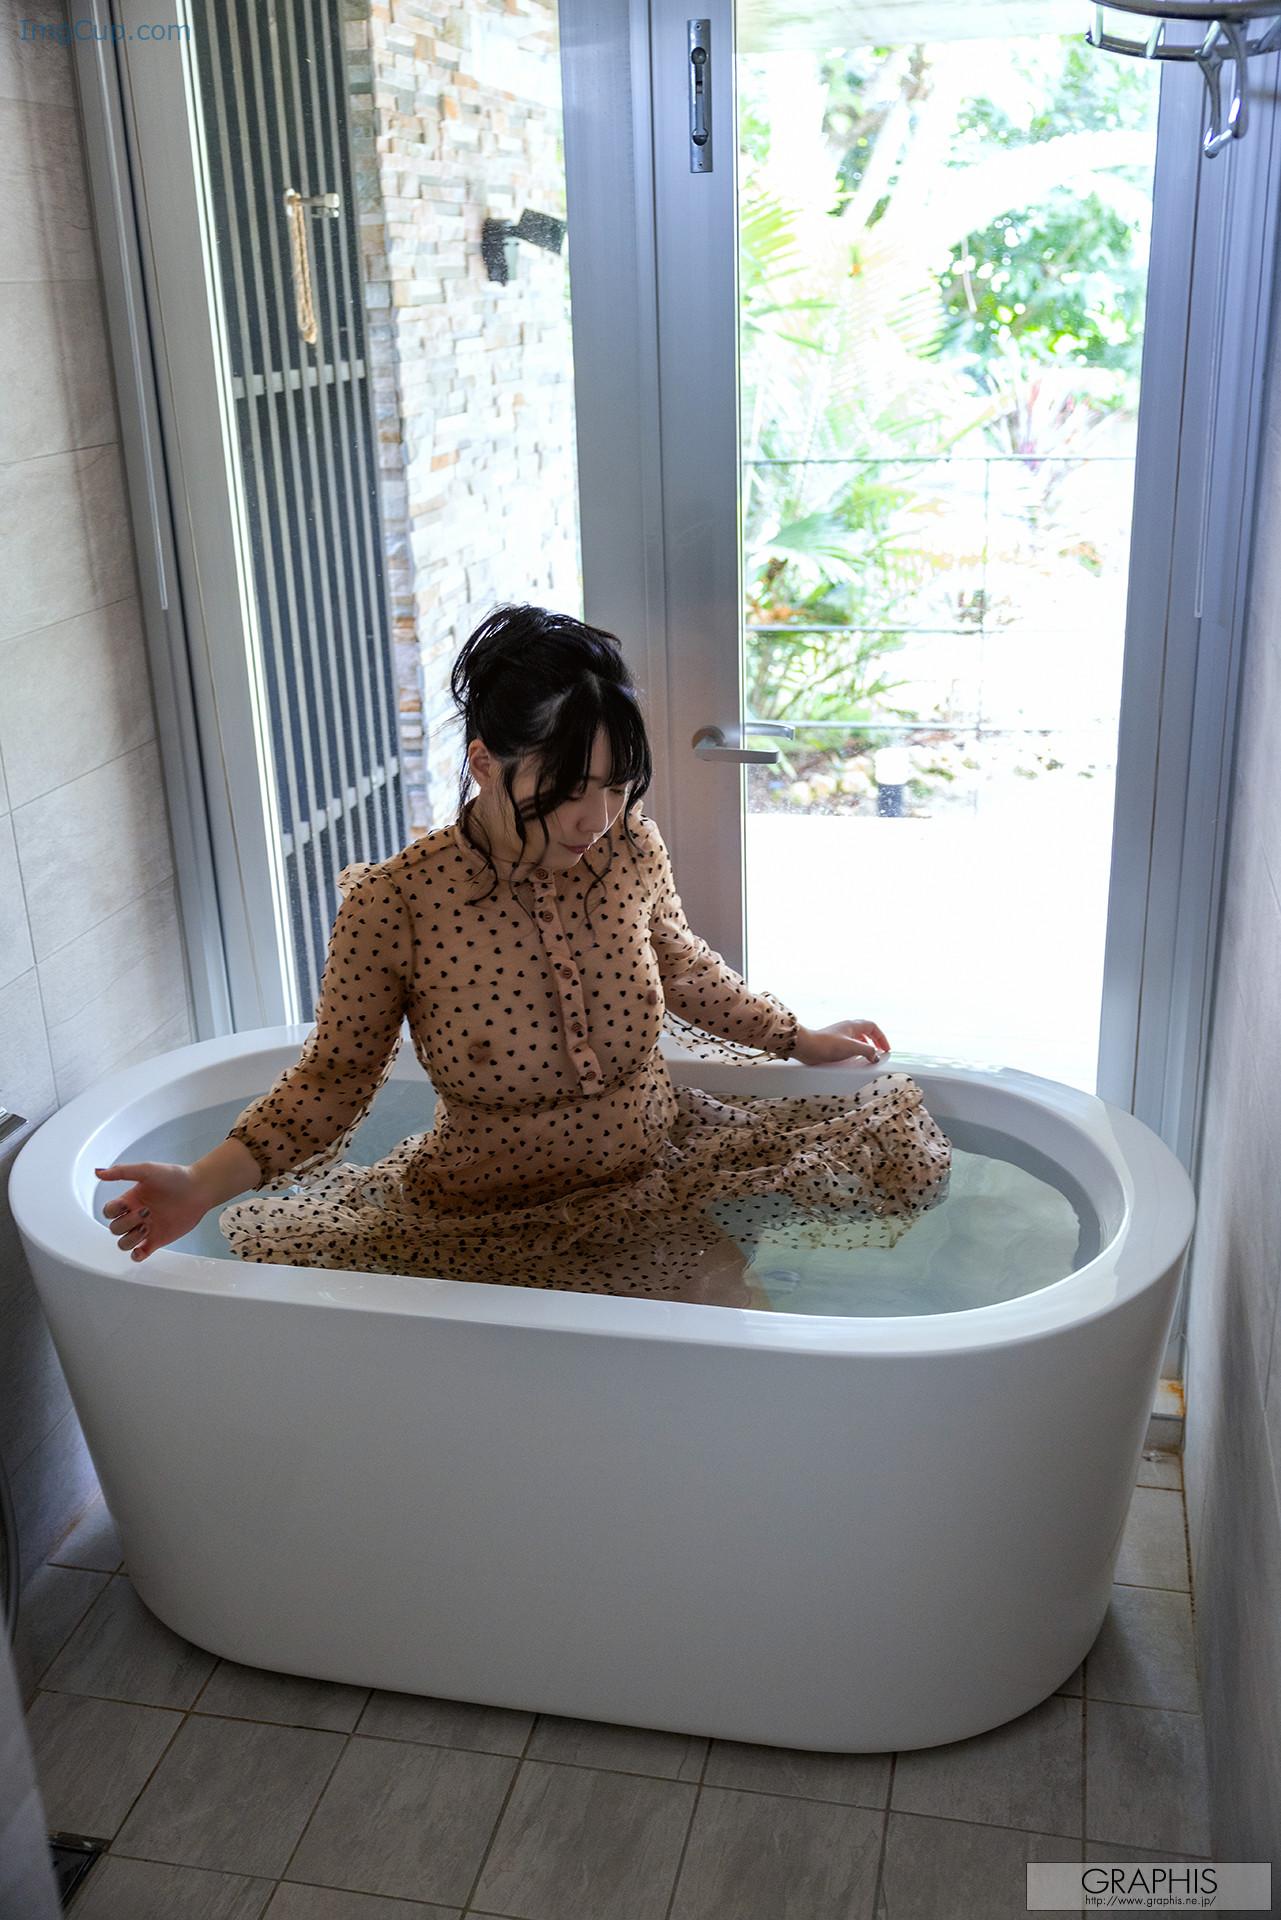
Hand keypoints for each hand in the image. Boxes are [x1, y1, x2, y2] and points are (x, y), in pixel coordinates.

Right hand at [95, 1161, 209, 1261]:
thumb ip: (122, 1172)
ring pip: (124, 1243)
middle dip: (127, 1222)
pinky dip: (137, 1255)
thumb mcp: (147, 1170)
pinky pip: (139, 1254)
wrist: (199, 1188)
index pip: (109, 1212)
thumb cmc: (175, 1177)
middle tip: (147, 1212)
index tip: (127, 1203)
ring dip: (131, 1238)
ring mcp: (146, 1229)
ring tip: (148, 1227)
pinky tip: (143, 1248)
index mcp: (130, 1200)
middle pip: (115, 1229)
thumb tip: (98, 1172)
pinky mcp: (157, 1240)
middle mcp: (135, 1215)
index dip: (113, 1211)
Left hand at [792, 1019, 889, 1066]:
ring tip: (870, 1056)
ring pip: (858, 1038)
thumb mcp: (852, 1047)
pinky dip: (856, 1051)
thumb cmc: (827, 1044)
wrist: (807, 1047)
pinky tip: (855, 1058)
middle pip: (866, 1031)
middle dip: (875, 1041)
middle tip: (880, 1052)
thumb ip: (867, 1051)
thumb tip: (876, 1056)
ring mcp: (840, 1035)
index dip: (881, 1037)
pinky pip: (849, 1045)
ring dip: (866, 1046)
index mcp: (853, 1025)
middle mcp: (847, 1028)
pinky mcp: (833, 1044)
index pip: (873, 1027)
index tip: (886, 1049)